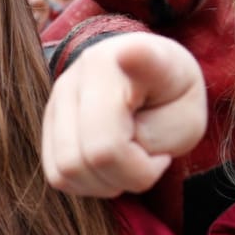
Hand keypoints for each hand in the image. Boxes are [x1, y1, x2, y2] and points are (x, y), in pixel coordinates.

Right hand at [41, 34, 206, 196]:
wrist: (143, 80)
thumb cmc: (170, 99)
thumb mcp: (188, 116)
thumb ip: (160, 136)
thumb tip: (115, 150)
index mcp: (124, 61)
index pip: (130, 67)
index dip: (134, 57)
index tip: (135, 51)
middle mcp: (77, 75)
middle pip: (93, 154)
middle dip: (130, 176)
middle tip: (155, 160)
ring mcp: (55, 101)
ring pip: (67, 171)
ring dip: (107, 183)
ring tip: (133, 164)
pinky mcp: (46, 125)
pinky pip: (57, 175)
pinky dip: (87, 184)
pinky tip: (111, 168)